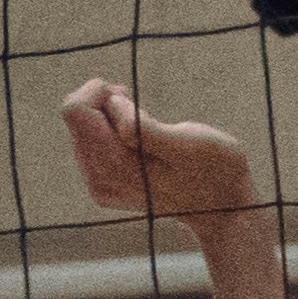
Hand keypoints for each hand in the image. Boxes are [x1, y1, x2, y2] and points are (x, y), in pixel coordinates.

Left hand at [65, 76, 261, 228]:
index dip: (102, 91)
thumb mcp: (191, 144)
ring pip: (82, 127)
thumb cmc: (215, 169)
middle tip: (139, 106)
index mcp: (115, 165)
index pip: (77, 110)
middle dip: (104, 101)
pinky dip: (112, 130)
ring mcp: (99, 183)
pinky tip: (139, 141)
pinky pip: (91, 141)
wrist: (222, 207)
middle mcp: (99, 177)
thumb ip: (145, 129)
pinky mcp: (102, 183)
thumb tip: (111, 106)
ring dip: (110, 116)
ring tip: (146, 126)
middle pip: (76, 116)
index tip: (128, 92)